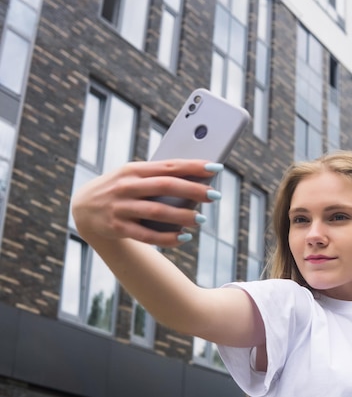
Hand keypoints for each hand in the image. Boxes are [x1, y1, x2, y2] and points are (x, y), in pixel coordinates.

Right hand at [71, 159, 220, 246]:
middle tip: (214, 195)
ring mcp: (120, 207)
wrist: (83, 208)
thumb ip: (160, 176)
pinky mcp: (117, 227)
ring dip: (182, 216)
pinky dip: (166, 238)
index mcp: (134, 169)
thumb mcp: (134, 175)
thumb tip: (196, 178)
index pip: (169, 166)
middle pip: (165, 186)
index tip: (216, 168)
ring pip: (157, 211)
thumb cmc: (121, 188)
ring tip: (201, 219)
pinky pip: (146, 235)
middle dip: (193, 190)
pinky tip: (183, 237)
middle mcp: (126, 186)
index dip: (193, 166)